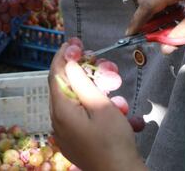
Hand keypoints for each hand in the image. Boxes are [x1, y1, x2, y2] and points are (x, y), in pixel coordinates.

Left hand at [48, 44, 144, 170]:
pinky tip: (128, 119)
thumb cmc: (112, 142)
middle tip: (108, 68)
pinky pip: (89, 120)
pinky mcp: (80, 143)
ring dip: (103, 97)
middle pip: (70, 88)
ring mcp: (68, 134)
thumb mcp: (99, 105)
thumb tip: (68, 61)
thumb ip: (81, 80)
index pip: (56, 74)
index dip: (65, 55)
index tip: (75, 42)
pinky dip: (105, 114)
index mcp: (60, 111)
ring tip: (122, 101)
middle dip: (91, 75)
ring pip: (83, 104)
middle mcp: (59, 122)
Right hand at [128, 0, 184, 53]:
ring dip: (156, 13)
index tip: (130, 35)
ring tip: (161, 29)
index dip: (137, 22)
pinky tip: (174, 17)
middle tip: (146, 35)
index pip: (147, 5)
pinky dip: (164, 7)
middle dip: (144, 18)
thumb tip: (164, 49)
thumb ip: (180, 34)